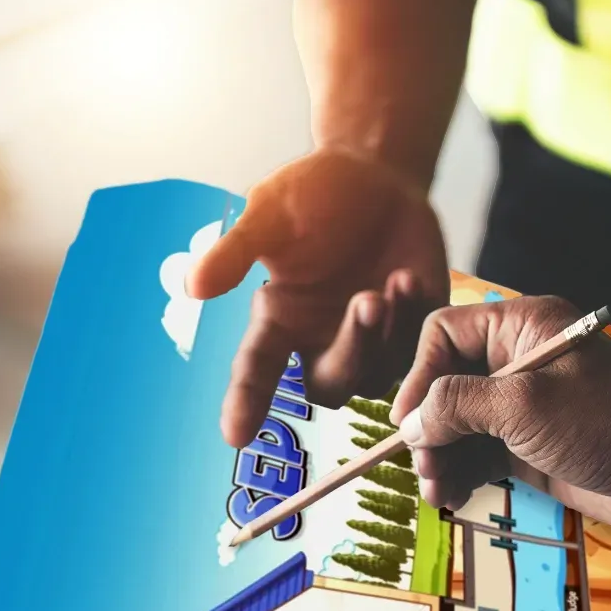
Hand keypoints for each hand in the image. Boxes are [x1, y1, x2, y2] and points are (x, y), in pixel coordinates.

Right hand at [186, 146, 448, 447]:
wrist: (376, 174)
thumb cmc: (312, 193)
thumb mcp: (269, 212)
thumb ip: (235, 251)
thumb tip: (193, 287)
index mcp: (278, 320)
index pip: (256, 372)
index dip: (244, 404)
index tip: (234, 435)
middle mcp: (319, 341)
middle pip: (328, 387)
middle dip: (349, 352)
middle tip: (366, 301)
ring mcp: (368, 341)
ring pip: (377, 376)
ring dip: (386, 335)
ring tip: (392, 280)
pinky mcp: (411, 330)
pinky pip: (417, 353)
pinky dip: (415, 321)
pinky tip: (408, 277)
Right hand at [390, 296, 610, 530]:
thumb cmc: (606, 423)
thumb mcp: (524, 406)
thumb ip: (458, 406)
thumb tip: (411, 423)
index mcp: (519, 328)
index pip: (444, 334)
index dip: (418, 374)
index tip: (409, 419)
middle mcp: (514, 361)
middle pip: (442, 384)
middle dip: (427, 427)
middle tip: (423, 464)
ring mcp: (518, 405)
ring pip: (454, 425)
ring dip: (438, 457)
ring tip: (436, 490)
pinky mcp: (523, 444)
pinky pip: (474, 453)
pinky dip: (458, 473)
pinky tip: (451, 495)